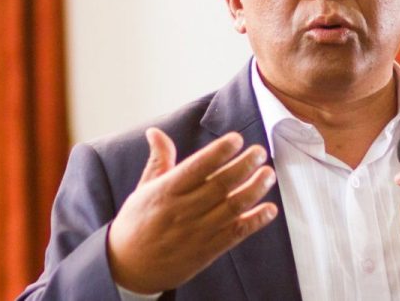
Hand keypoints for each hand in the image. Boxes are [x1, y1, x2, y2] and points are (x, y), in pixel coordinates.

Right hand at [107, 128, 277, 293]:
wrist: (130, 268)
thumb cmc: (137, 224)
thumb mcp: (143, 189)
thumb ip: (158, 160)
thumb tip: (155, 132)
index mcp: (167, 191)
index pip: (197, 167)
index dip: (219, 152)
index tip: (236, 139)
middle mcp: (184, 210)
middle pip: (220, 184)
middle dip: (244, 166)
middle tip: (259, 152)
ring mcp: (198, 231)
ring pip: (232, 207)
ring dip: (255, 189)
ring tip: (268, 174)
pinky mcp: (208, 250)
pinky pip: (236, 233)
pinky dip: (256, 221)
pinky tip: (269, 209)